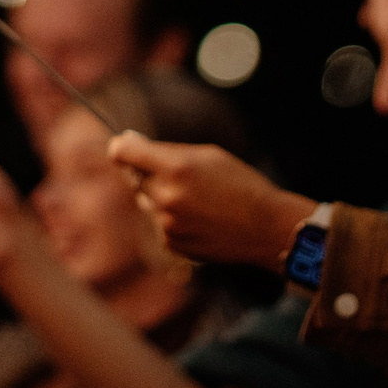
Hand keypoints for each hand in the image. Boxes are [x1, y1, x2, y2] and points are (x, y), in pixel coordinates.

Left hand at [109, 134, 313, 266]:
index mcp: (175, 168)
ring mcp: (167, 223)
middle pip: (135, 178)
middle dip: (149, 173)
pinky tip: (200, 219)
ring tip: (198, 200)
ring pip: (148, 202)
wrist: (265, 228)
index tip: (124, 147)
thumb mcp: (208, 155)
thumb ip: (169, 151)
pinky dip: (172, 219)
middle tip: (181, 176)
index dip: (122, 147)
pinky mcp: (172, 243)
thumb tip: (132, 144)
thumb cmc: (241, 184)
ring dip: (162, 197)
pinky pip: (160, 223)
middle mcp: (166, 196)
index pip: (123, 152)